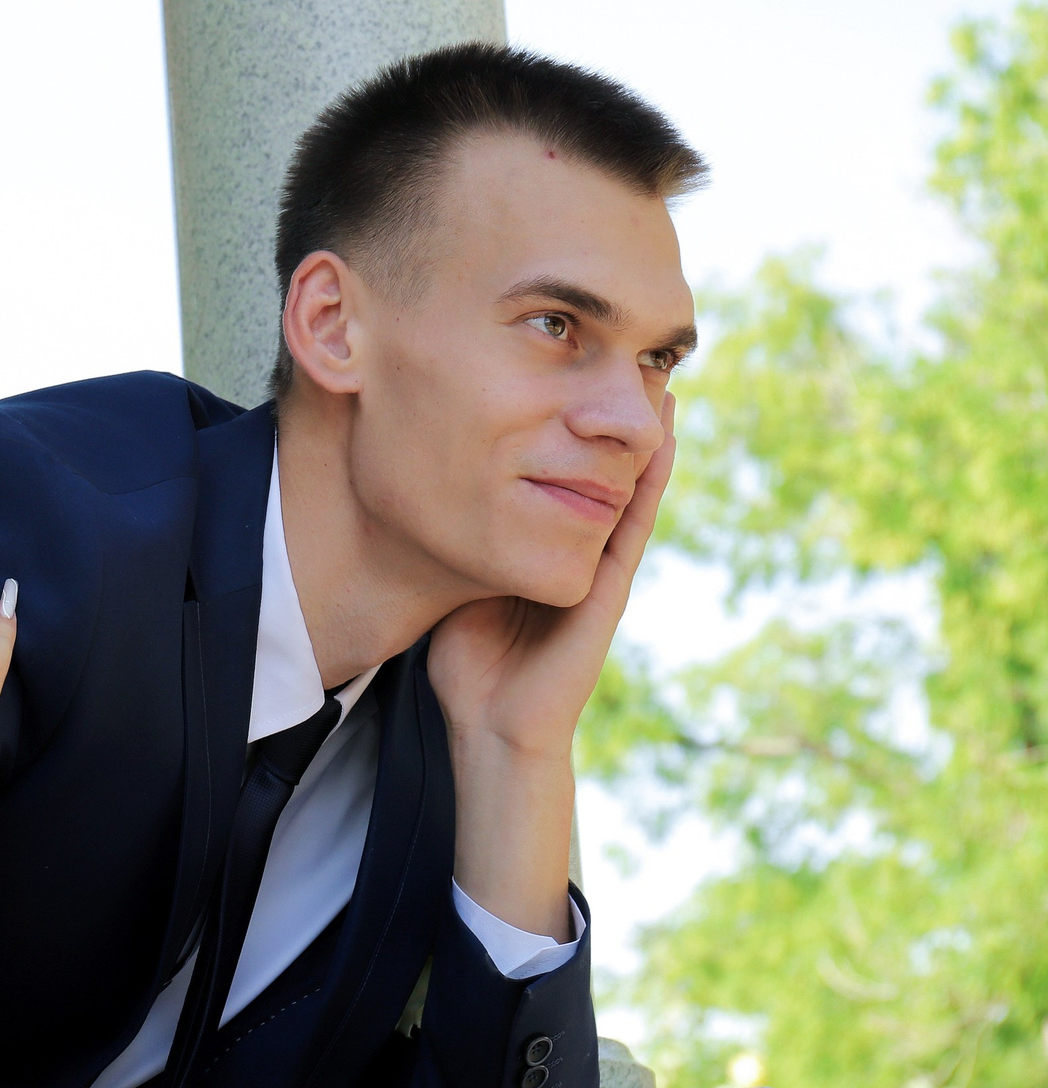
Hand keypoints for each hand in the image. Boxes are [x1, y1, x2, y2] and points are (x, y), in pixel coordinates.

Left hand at [428, 393, 674, 761]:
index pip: (564, 476)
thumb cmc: (469, 662)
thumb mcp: (460, 578)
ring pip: (632, 492)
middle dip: (616, 426)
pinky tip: (664, 442)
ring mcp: (600, 570)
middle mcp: (579, 552)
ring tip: (661, 384)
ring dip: (648, 441)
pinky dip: (652, 484)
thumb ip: (460, 537)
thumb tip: (423, 483)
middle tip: (630, 364)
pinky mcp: (609, 590)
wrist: (491, 724)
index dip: (572, 430)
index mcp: (545, 548)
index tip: (573, 377)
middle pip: (604, 476)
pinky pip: (634, 526)